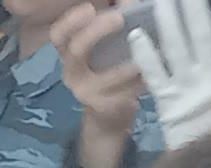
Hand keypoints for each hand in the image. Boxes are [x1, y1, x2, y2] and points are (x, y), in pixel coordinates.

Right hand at [47, 5, 146, 145]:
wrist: (110, 113)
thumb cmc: (109, 70)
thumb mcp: (106, 46)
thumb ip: (113, 21)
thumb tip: (129, 2)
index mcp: (70, 52)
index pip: (59, 35)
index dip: (72, 21)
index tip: (90, 8)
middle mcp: (72, 72)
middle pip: (76, 50)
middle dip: (97, 31)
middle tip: (119, 17)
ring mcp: (85, 92)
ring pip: (107, 77)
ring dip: (130, 63)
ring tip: (146, 55)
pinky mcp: (103, 108)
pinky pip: (124, 94)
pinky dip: (140, 82)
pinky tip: (151, 75)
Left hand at [128, 0, 210, 145]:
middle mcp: (210, 76)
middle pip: (202, 35)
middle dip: (194, 9)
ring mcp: (187, 88)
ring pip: (177, 48)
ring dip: (168, 22)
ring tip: (159, 0)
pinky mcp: (166, 101)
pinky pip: (155, 75)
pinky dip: (146, 55)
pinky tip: (136, 35)